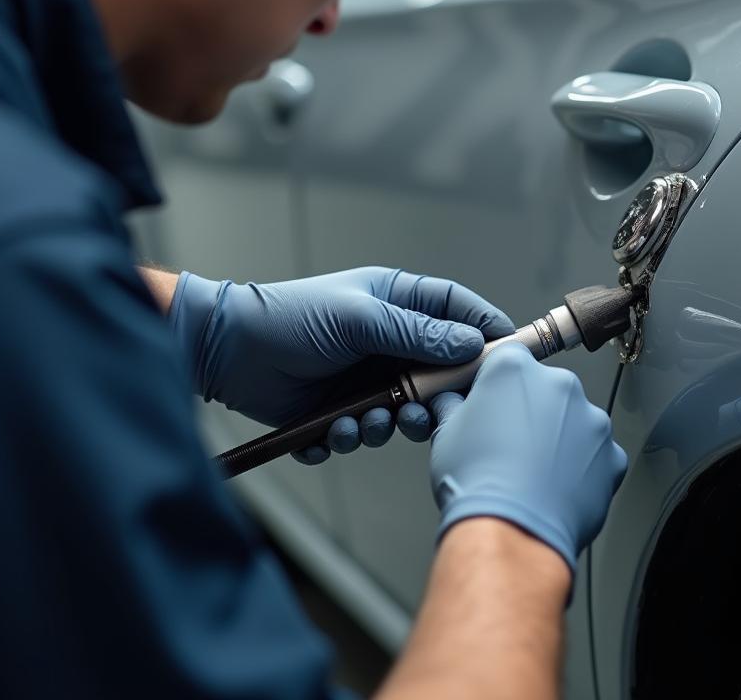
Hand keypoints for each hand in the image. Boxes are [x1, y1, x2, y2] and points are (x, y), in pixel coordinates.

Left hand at [170, 267, 514, 462]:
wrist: (229, 352)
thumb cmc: (292, 318)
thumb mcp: (360, 319)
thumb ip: (418, 333)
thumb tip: (472, 344)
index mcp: (397, 303)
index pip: (458, 310)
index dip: (486, 329)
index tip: (511, 353)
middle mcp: (388, 341)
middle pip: (440, 372)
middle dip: (436, 397)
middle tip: (428, 411)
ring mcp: (366, 377)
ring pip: (406, 410)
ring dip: (391, 424)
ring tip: (367, 421)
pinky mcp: (341, 411)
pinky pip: (365, 433)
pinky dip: (352, 437)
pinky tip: (332, 430)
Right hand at [428, 342, 627, 576]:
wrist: (512, 531)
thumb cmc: (479, 484)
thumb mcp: (446, 433)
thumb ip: (454, 407)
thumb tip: (451, 404)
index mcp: (516, 369)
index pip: (508, 359)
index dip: (497, 383)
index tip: (493, 401)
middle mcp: (559, 385)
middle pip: (544, 388)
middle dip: (530, 411)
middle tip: (509, 444)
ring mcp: (591, 420)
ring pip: (573, 421)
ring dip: (558, 438)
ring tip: (532, 471)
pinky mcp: (611, 455)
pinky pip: (596, 455)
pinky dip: (581, 467)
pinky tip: (556, 485)